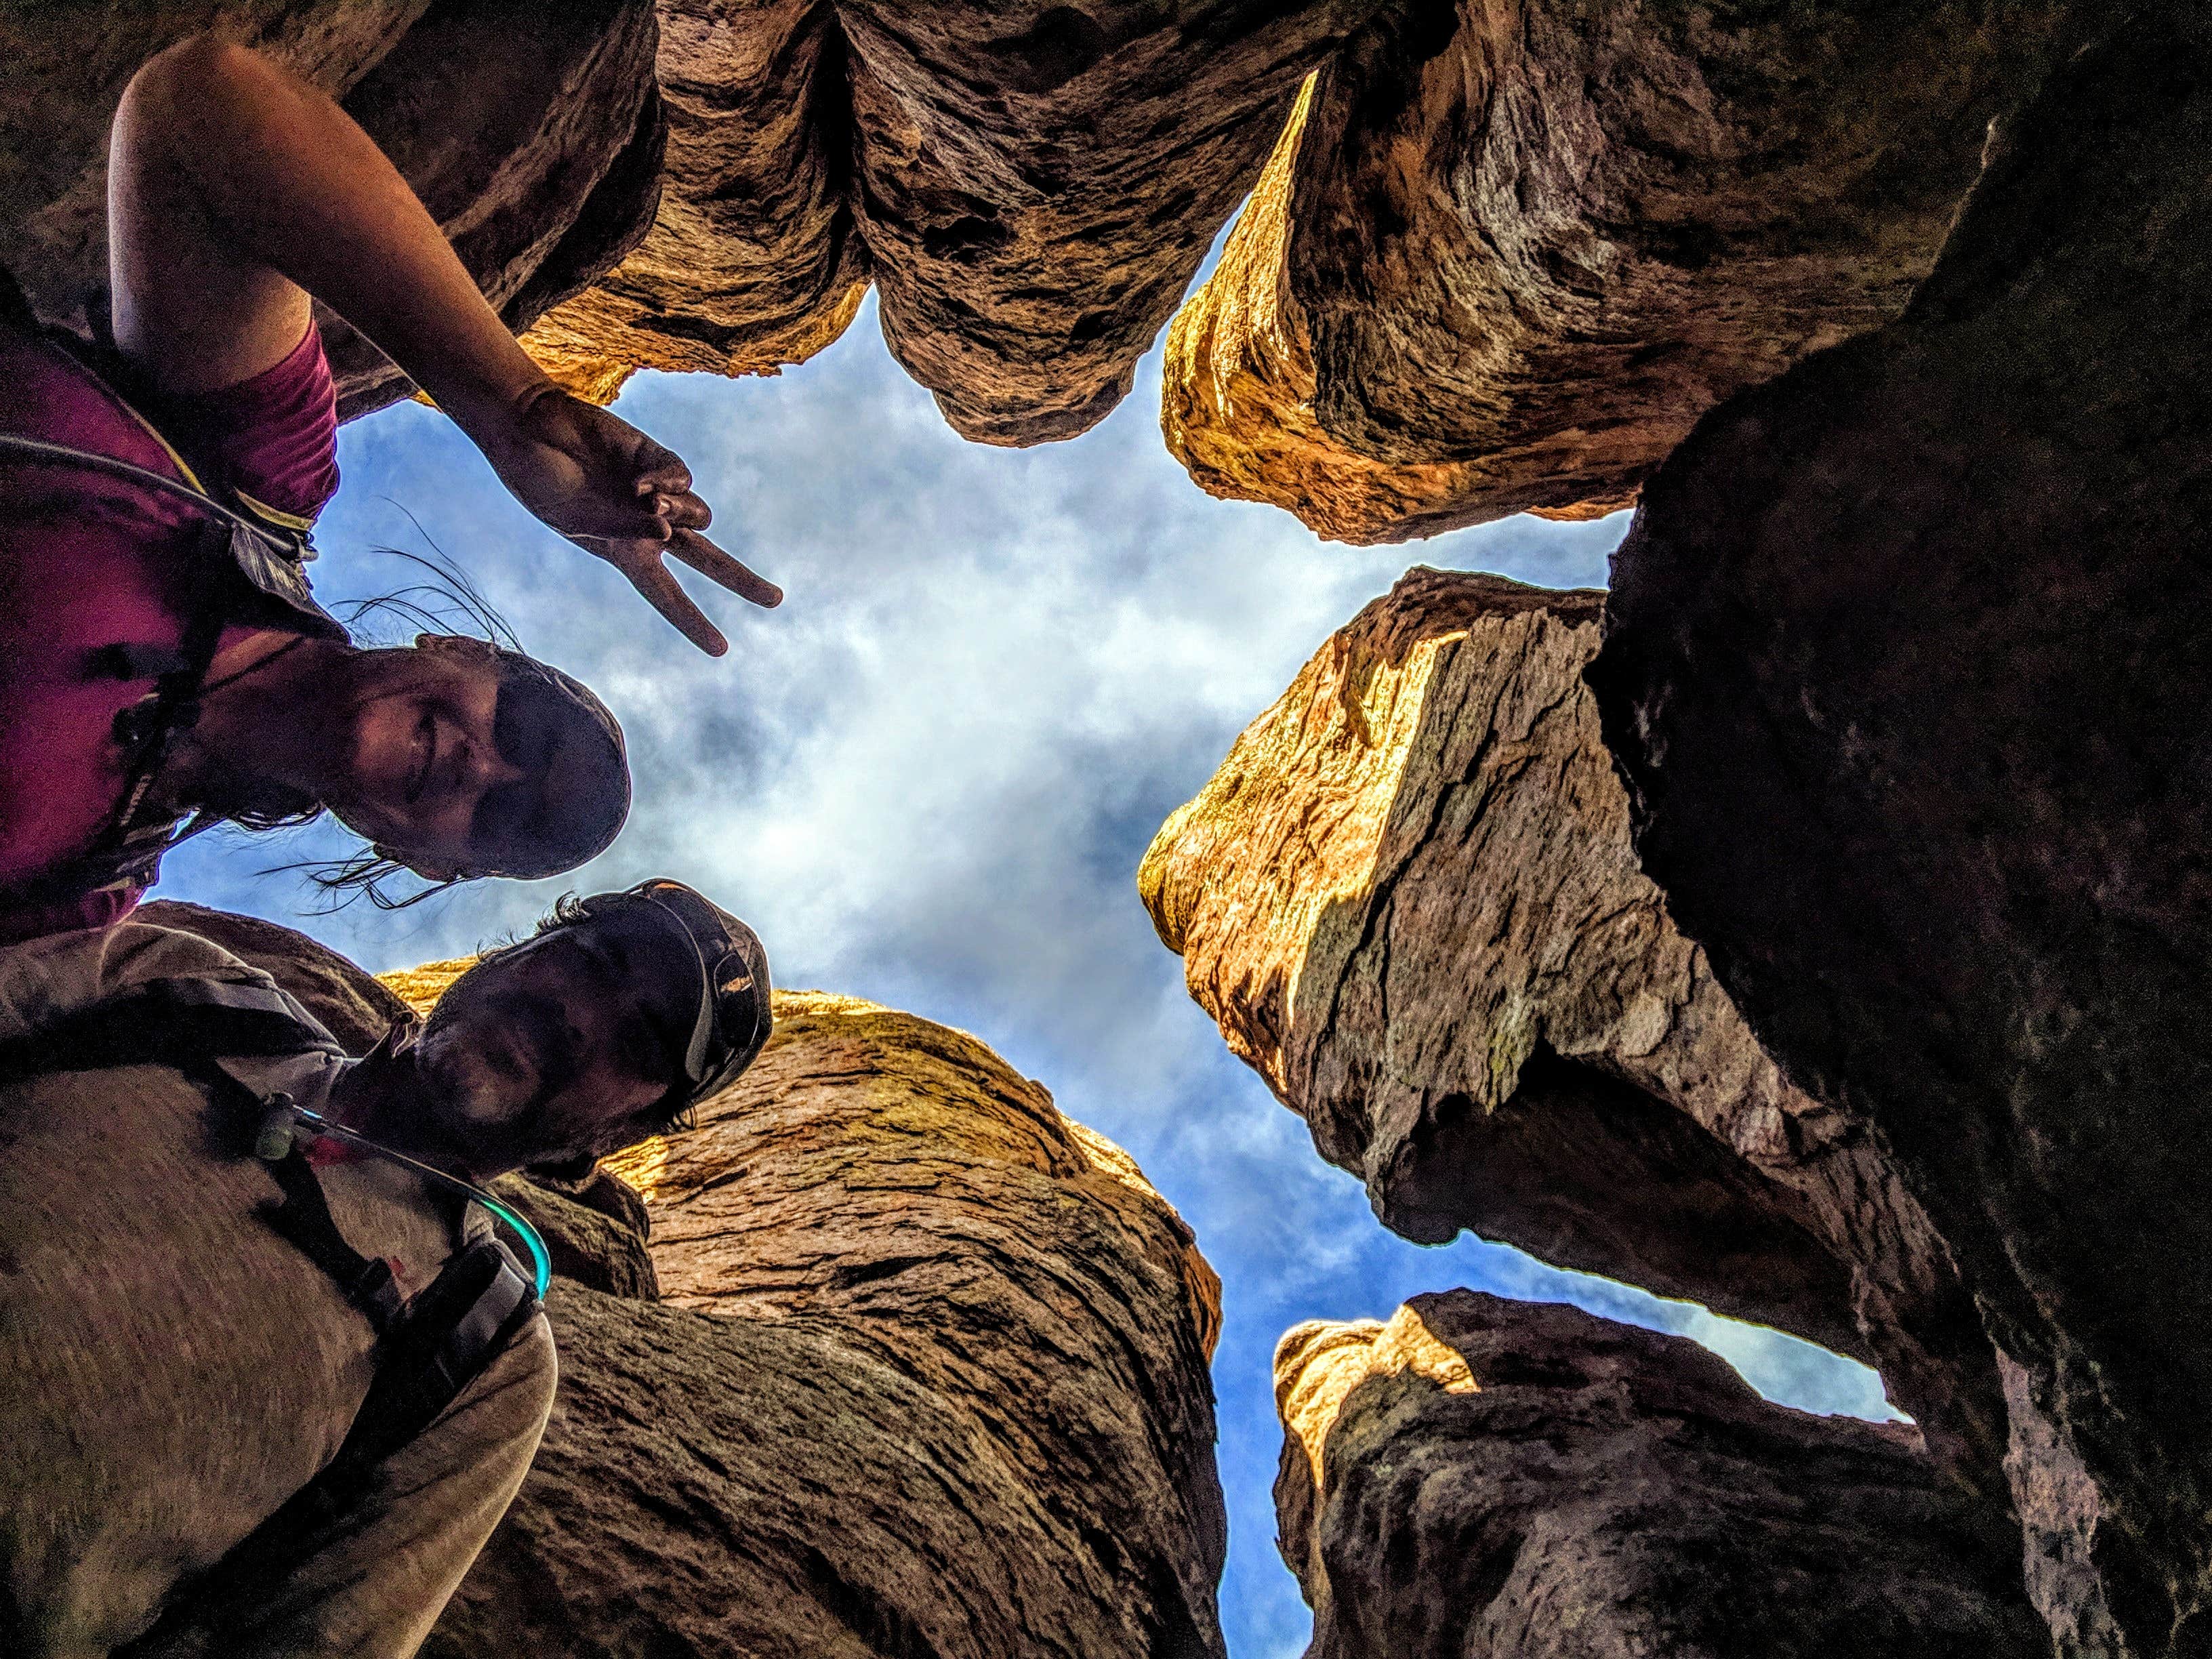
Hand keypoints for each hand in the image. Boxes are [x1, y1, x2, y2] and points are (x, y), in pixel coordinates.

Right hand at [480, 385, 780, 653]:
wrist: (531, 427)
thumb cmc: (541, 479)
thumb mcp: (574, 515)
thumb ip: (621, 527)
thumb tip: (666, 531)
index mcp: (626, 554)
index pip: (667, 596)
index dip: (694, 623)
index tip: (721, 650)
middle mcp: (648, 528)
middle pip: (709, 562)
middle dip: (742, 581)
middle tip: (777, 601)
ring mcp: (658, 495)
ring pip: (700, 517)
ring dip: (679, 512)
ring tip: (641, 497)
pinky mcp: (660, 462)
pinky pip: (685, 481)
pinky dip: (669, 483)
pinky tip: (641, 479)